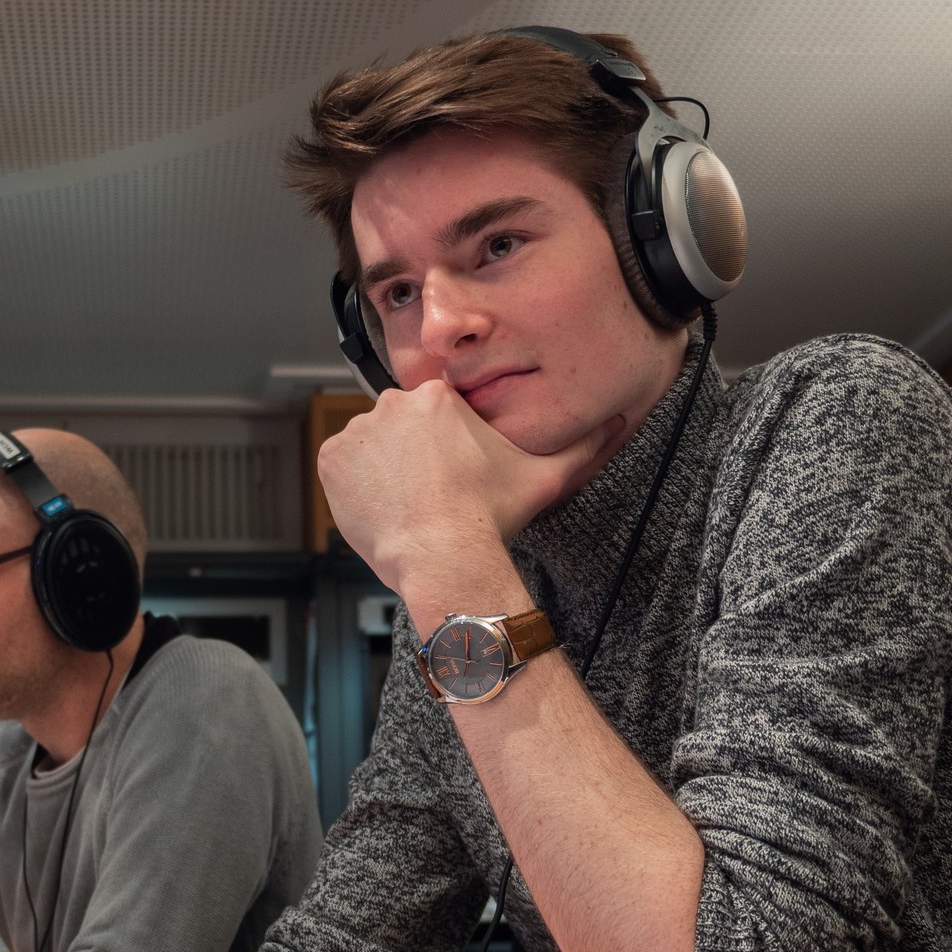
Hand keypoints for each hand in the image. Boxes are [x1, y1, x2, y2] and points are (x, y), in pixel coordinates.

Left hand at [318, 379, 623, 596]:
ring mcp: (357, 431)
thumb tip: (620, 421)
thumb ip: (583, 445)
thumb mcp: (544, 476)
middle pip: (401, 426)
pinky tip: (383, 506)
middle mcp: (392, 403)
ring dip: (383, 468)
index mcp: (438, 397)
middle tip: (431, 493)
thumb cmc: (490, 516)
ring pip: (370, 445)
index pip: (436, 412)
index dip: (444, 445)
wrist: (442, 554)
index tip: (451, 473)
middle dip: (413, 455)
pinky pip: (342, 466)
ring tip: (408, 503)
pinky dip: (356, 484)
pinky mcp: (331, 459)